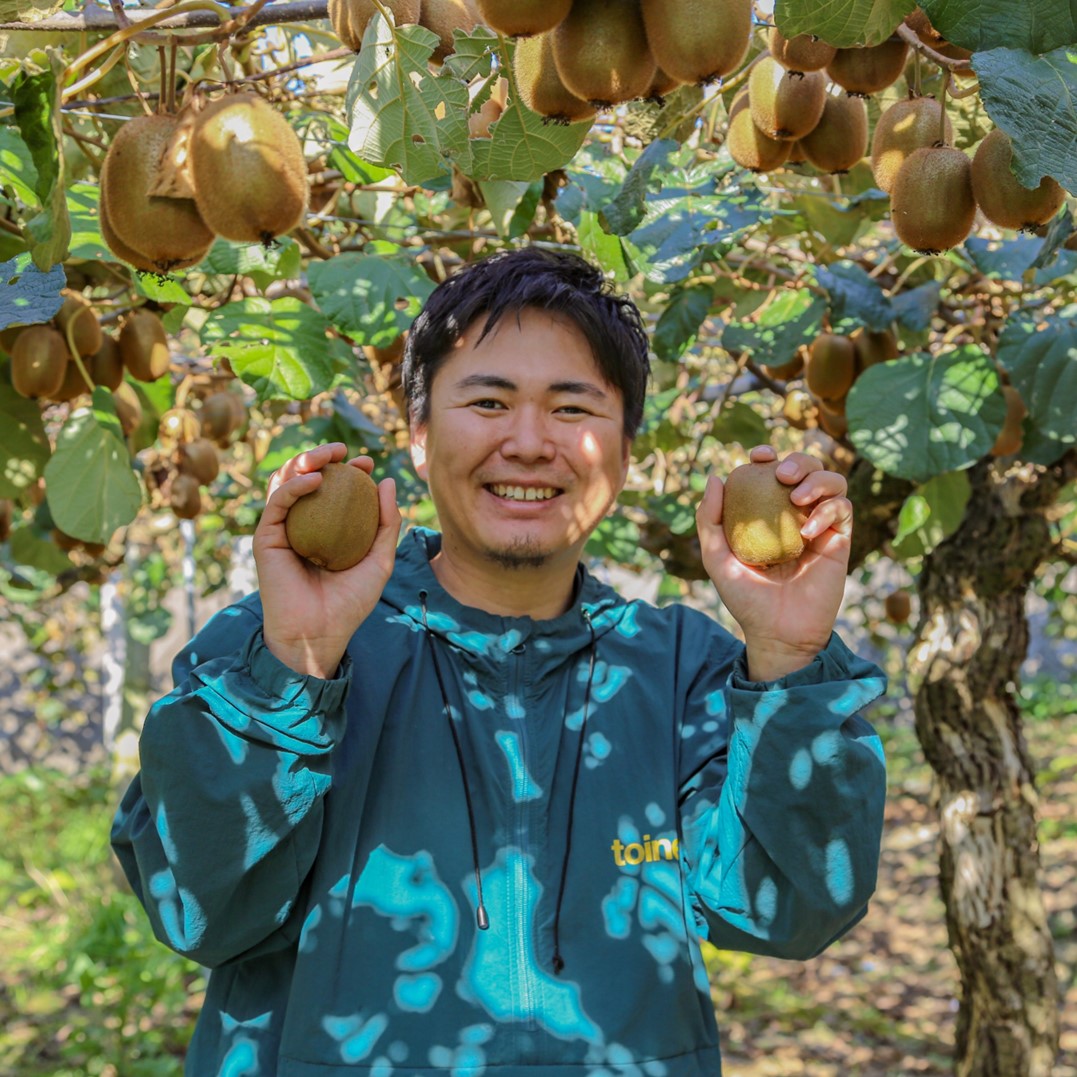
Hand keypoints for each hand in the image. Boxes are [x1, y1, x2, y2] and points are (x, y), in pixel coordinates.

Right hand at [253, 442, 401, 677]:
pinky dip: (294, 486)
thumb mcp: (379, 560)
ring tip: (328, 456)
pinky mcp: (266, 538)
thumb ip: (386, 523)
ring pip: (286, 482)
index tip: (367, 462)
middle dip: (323, 457)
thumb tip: (386, 482)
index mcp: (327, 529)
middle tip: (344, 450)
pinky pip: (277, 502)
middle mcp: (303, 525)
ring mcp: (283, 530)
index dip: (349, 471)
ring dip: (304, 461)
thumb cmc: (350, 603)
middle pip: (307, 478)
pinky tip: (315, 479)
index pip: (335, 489)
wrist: (321, 633)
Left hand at [695, 445, 851, 680]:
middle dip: (799, 460)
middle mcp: (796, 514)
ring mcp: (820, 526)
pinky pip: (843, 510)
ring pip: (833, 482)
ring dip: (818, 479)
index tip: (759, 456)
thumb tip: (715, 477)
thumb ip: (710, 520)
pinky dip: (828, 510)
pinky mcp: (840, 541)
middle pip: (808, 468)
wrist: (777, 632)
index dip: (768, 456)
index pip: (773, 472)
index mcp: (768, 513)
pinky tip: (807, 530)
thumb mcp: (717, 558)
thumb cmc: (745, 598)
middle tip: (782, 475)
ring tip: (798, 497)